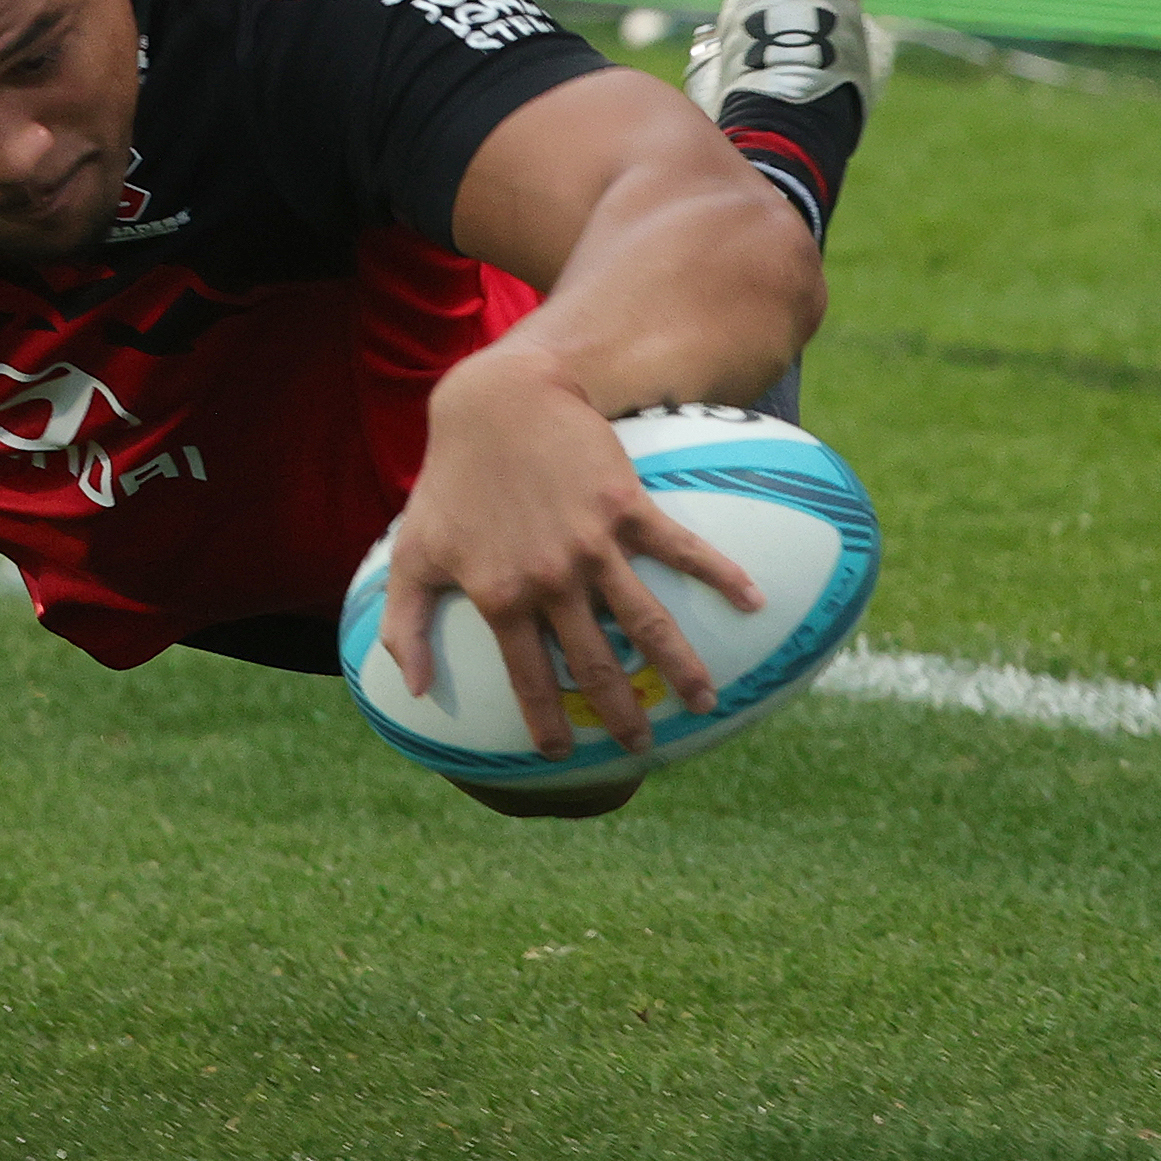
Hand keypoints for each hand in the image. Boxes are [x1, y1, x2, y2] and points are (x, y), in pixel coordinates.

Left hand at [372, 348, 761, 759]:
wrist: (496, 405)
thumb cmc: (450, 481)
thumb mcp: (412, 555)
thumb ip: (406, 625)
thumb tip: (412, 689)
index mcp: (501, 598)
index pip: (528, 678)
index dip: (545, 721)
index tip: (561, 755)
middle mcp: (551, 581)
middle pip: (597, 664)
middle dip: (621, 713)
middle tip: (643, 748)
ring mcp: (593, 546)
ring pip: (648, 622)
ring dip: (682, 666)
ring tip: (707, 702)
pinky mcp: (627, 507)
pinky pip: (683, 549)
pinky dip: (722, 576)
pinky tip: (754, 601)